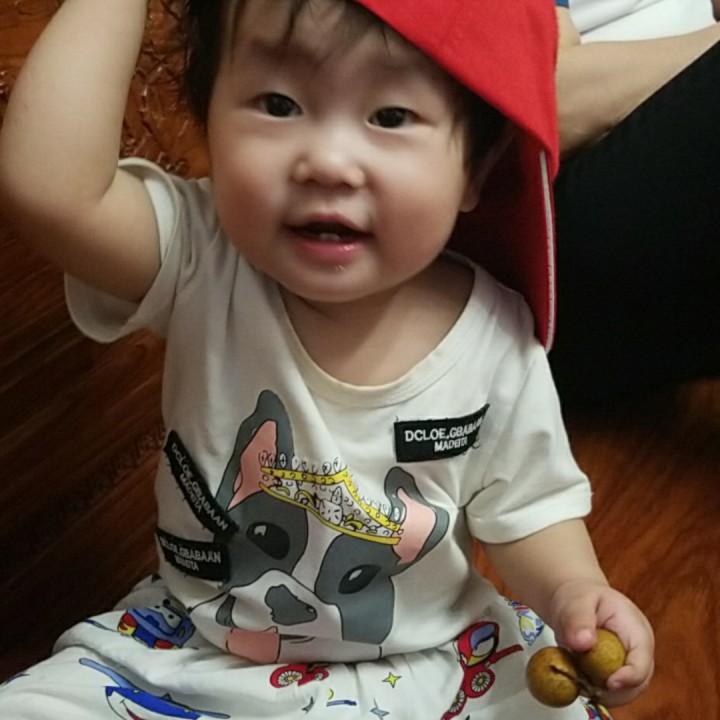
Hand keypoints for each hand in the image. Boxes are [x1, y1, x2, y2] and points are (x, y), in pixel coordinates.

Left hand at [548, 579, 654, 706]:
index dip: (629, 677)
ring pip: (623, 694)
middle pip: (637, 685)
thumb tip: (582, 642)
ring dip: (600, 692)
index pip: (642, 662)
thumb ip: (577, 619)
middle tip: (584, 686)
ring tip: (576, 676)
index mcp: (636, 629)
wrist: (575, 603)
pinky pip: (609, 692)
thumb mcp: (576, 601)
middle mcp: (638, 651)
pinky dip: (592, 690)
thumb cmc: (580, 597)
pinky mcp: (617, 675)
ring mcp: (629, 665)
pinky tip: (577, 677)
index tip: (608, 683)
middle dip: (612, 692)